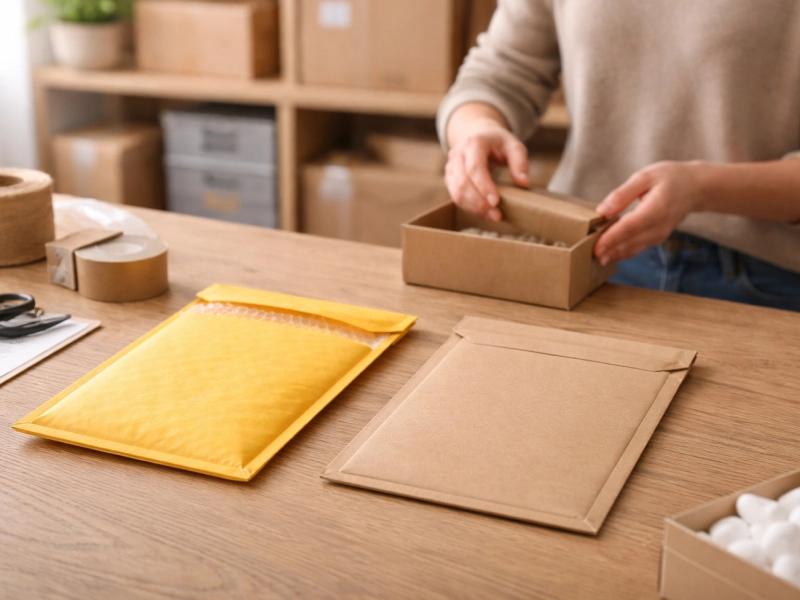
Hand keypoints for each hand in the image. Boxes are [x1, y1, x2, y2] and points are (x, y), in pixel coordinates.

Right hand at [445, 104, 529, 220]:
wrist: (479, 135)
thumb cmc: (498, 143)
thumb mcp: (513, 146)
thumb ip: (520, 163)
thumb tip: (523, 183)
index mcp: (474, 143)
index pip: (475, 168)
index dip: (484, 187)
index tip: (496, 202)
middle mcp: (458, 154)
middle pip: (463, 183)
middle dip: (479, 202)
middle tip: (497, 215)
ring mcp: (451, 167)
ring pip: (456, 192)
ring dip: (474, 208)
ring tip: (493, 217)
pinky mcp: (450, 179)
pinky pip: (456, 197)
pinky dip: (470, 208)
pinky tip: (484, 214)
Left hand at [593, 161, 708, 264]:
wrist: (696, 188)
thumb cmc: (670, 178)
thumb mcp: (645, 176)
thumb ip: (623, 194)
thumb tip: (602, 210)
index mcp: (656, 209)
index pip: (630, 227)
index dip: (612, 239)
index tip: (596, 248)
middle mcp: (659, 227)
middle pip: (629, 243)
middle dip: (607, 250)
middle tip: (585, 255)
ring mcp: (659, 236)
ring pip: (631, 250)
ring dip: (612, 254)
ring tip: (592, 256)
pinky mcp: (656, 239)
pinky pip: (635, 248)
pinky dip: (620, 251)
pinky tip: (606, 252)